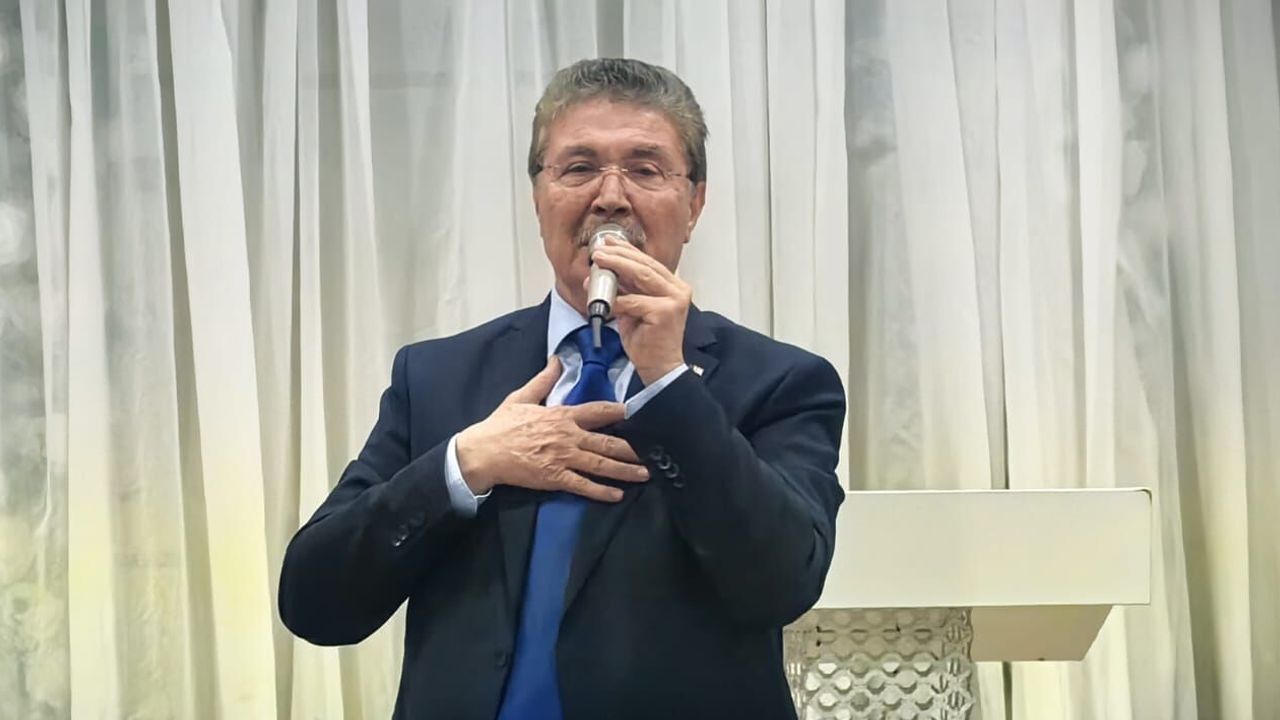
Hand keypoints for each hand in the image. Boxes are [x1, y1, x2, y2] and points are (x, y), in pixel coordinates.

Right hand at [454, 355, 649, 501]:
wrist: (482, 453)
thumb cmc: (500, 425)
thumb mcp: (521, 397)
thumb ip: (543, 380)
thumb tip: (556, 360)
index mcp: (562, 416)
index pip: (598, 411)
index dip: (619, 411)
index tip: (637, 413)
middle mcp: (568, 436)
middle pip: (607, 442)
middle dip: (632, 448)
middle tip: (653, 452)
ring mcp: (563, 458)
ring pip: (601, 465)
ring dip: (625, 470)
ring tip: (645, 474)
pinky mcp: (555, 478)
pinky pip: (583, 486)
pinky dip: (601, 491)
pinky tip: (617, 496)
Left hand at [588, 236, 690, 384]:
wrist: (660, 368)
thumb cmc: (649, 341)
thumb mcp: (634, 309)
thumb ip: (626, 290)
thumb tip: (604, 273)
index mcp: (674, 287)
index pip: (649, 263)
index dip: (628, 251)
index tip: (610, 244)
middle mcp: (678, 290)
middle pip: (645, 265)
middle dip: (619, 255)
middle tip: (599, 251)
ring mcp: (673, 300)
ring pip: (641, 276)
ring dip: (616, 267)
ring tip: (598, 262)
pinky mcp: (663, 312)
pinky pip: (633, 301)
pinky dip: (615, 300)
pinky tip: (603, 301)